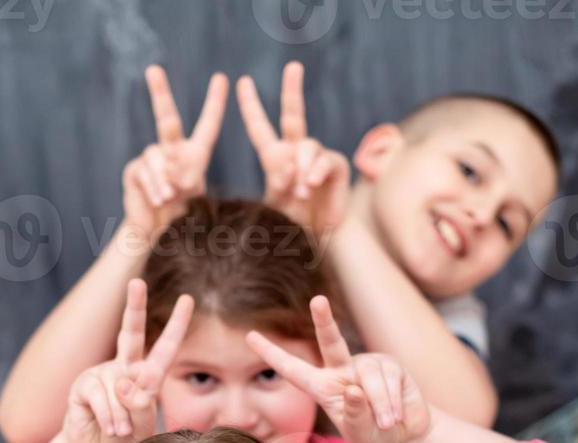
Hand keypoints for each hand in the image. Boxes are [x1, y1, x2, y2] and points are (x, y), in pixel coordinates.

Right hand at [62, 279, 193, 442]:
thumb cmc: (126, 440)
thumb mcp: (144, 426)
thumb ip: (142, 405)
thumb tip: (125, 382)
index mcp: (145, 374)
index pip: (164, 348)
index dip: (176, 325)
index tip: (187, 300)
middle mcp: (123, 367)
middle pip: (130, 332)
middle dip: (134, 306)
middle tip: (136, 281)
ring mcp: (101, 373)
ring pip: (121, 389)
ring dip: (124, 417)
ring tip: (120, 431)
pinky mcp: (83, 386)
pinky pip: (102, 397)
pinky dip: (109, 417)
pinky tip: (108, 428)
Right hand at [122, 66, 228, 238]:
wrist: (157, 238)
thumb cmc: (183, 222)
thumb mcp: (196, 202)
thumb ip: (190, 185)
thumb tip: (175, 179)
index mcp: (194, 156)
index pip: (207, 127)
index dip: (214, 103)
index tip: (221, 78)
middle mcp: (171, 151)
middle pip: (166, 117)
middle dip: (159, 92)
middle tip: (153, 69)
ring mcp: (151, 159)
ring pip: (156, 156)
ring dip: (163, 178)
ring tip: (168, 198)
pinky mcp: (135, 170)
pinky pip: (143, 171)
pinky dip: (153, 186)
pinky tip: (158, 200)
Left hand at [237, 62, 349, 236]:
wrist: (316, 241)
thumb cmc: (291, 227)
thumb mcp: (275, 206)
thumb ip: (278, 185)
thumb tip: (289, 168)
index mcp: (275, 160)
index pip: (260, 129)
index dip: (251, 106)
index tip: (242, 82)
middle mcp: (296, 153)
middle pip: (293, 115)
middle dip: (292, 89)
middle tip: (293, 66)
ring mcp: (316, 158)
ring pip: (308, 145)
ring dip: (302, 167)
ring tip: (300, 191)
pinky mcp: (335, 166)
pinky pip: (325, 160)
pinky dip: (316, 171)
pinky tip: (311, 184)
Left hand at [246, 296, 431, 442]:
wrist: (406, 438)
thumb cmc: (375, 437)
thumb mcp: (360, 434)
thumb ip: (355, 416)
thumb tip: (353, 389)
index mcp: (323, 387)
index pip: (293, 369)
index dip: (272, 353)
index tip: (249, 337)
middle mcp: (343, 370)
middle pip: (331, 342)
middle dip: (325, 321)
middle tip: (318, 300)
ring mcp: (367, 365)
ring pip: (371, 378)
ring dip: (381, 405)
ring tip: (388, 423)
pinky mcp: (391, 366)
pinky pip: (390, 380)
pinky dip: (394, 402)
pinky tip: (397, 414)